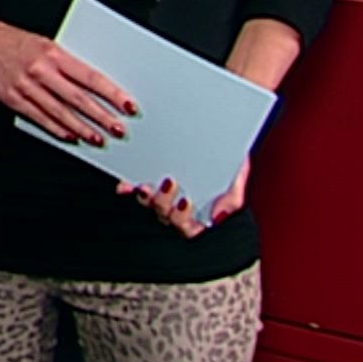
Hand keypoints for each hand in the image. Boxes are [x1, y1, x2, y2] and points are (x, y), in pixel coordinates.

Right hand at [0, 22, 138, 145]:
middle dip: (101, 116)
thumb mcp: (46, 44)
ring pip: (60, 112)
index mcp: (53, 53)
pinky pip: (39, 118)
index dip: (112, 93)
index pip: (90, 76)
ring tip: (98, 139)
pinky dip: (57, 129)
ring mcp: (25, 86)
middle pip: (78, 98)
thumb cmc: (17, 42)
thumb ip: (68, 64)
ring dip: (81, 128)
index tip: (128, 105)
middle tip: (118, 129)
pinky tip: (71, 137)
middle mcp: (40, 70)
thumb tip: (97, 86)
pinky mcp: (12, 99)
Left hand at [116, 156, 250, 238]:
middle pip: (165, 216)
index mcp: (198, 211)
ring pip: (148, 204)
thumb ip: (231, 200)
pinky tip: (125, 185)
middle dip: (164, 204)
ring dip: (145, 198)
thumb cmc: (228, 159)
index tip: (186, 202)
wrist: (219, 134)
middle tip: (168, 184)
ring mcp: (160, 192)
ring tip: (146, 186)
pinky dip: (127, 188)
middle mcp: (176, 205)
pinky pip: (132, 188)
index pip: (187, 227)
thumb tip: (217, 218)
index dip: (182, 220)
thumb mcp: (237, 177)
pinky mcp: (146, 176)